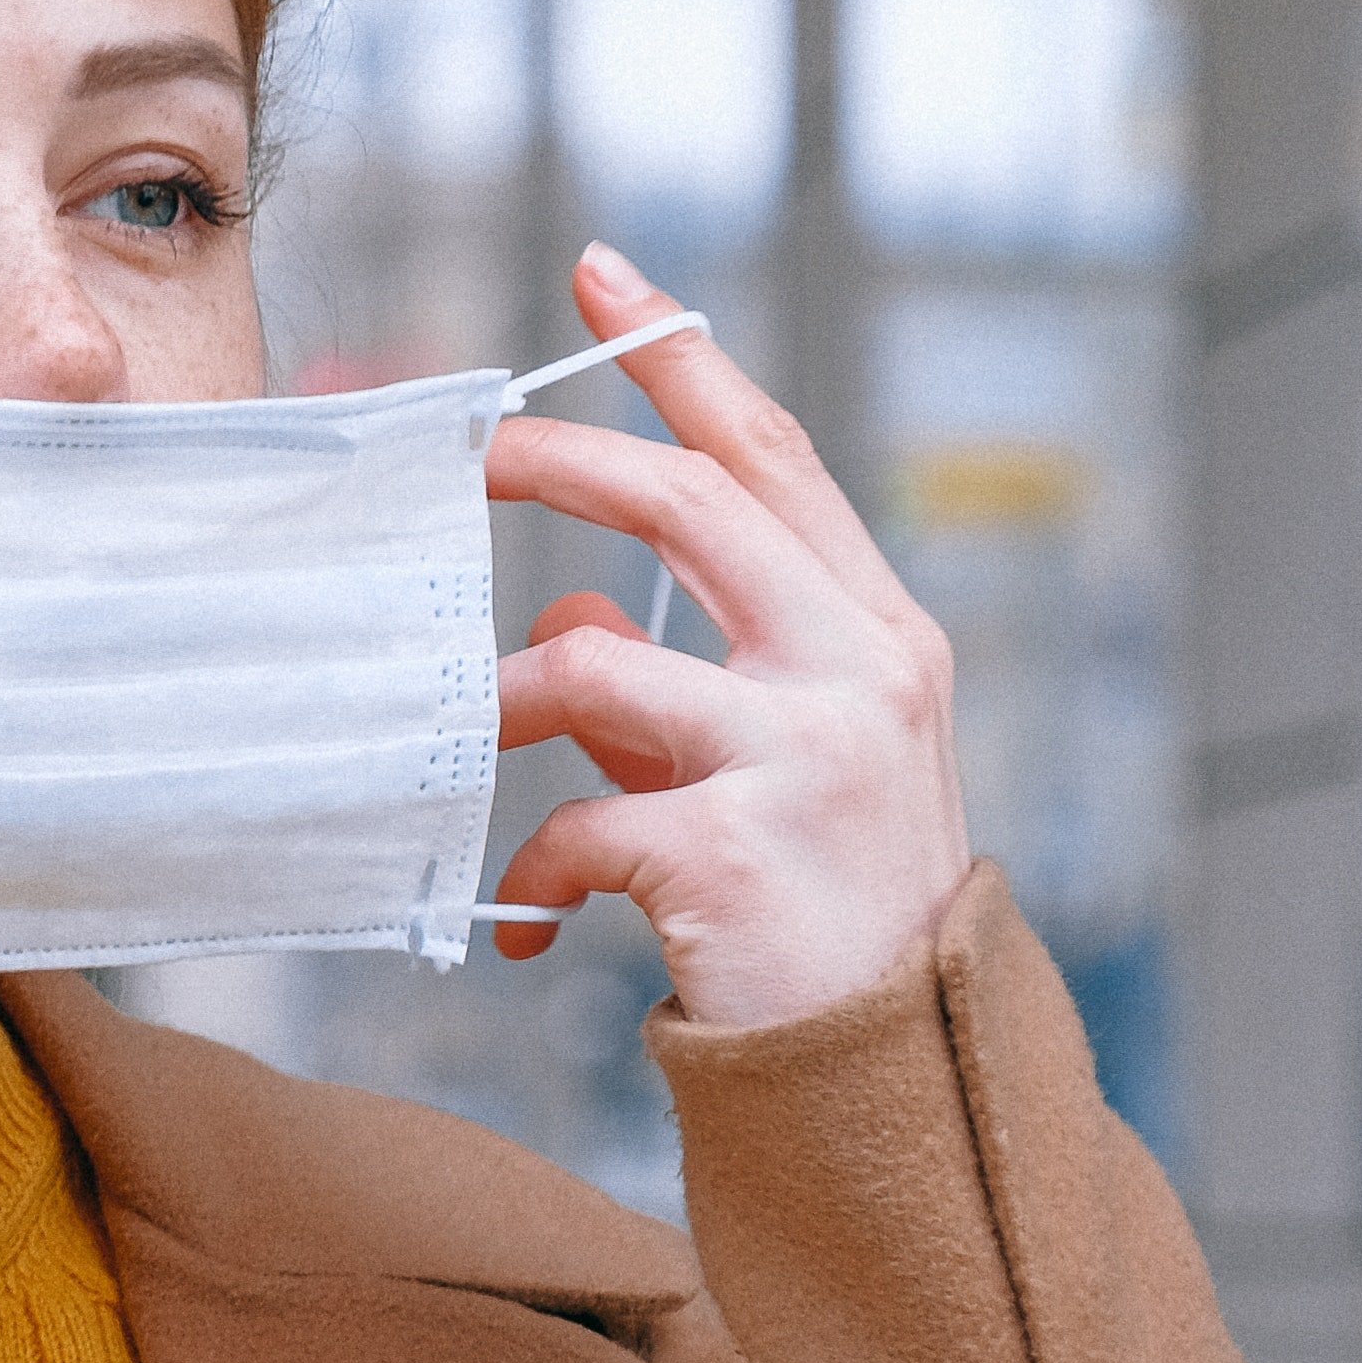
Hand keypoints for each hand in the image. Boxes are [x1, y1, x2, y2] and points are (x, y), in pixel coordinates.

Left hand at [480, 242, 976, 1031]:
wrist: (897, 1084)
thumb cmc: (829, 918)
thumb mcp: (778, 773)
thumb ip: (684, 689)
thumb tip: (573, 629)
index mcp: (878, 634)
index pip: (773, 458)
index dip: (683, 361)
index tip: (606, 278)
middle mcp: (860, 672)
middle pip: (686, 504)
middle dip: (556, 462)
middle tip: (464, 458)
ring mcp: (807, 756)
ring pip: (592, 666)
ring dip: (502, 702)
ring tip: (466, 747)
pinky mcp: (736, 849)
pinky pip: (576, 821)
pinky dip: (535, 869)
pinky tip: (535, 922)